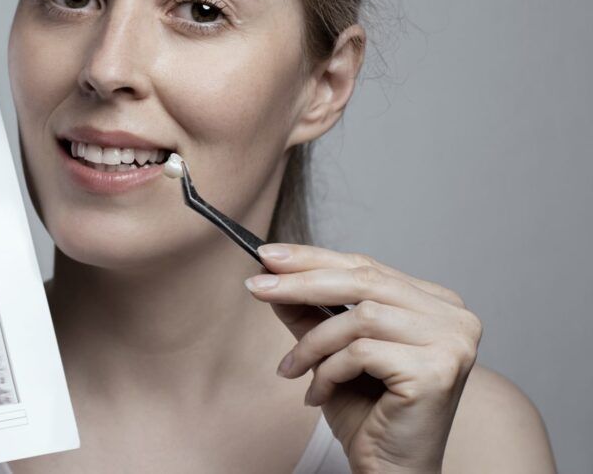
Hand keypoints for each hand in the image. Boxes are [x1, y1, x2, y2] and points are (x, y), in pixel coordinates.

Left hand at [245, 243, 482, 473]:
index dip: (314, 258)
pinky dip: (329, 371)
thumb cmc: (368, 414)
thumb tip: (272, 274)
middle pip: (363, 281)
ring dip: (314, 343)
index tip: (268, 256)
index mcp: (434, 303)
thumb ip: (308, 312)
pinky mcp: (438, 370)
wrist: (390, 471)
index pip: (366, 267)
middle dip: (301, 282)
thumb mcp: (330, 352)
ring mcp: (452, 341)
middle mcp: (453, 316)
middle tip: (256, 287)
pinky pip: (362, 351)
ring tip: (292, 369)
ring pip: (360, 316)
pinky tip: (318, 393)